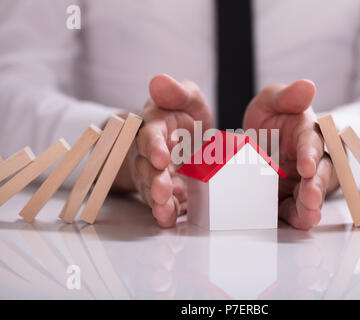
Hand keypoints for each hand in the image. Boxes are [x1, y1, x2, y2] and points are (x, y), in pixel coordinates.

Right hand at [115, 74, 212, 227]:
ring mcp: (156, 174)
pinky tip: (169, 219)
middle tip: (162, 190)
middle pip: (147, 166)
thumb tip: (158, 81)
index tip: (161, 156)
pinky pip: (164, 202)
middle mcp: (150, 153)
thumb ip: (177, 92)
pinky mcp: (167, 190)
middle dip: (153, 179)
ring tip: (164, 211)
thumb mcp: (188, 98)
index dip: (153, 145)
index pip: (149, 135)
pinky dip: (166, 212)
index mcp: (154, 126)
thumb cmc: (184, 115)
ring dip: (157, 200)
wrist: (187, 137)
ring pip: (151, 187)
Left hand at [243, 80, 338, 229]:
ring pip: (314, 194)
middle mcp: (312, 158)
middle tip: (311, 196)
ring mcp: (304, 181)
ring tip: (309, 215)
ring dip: (312, 206)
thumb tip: (308, 86)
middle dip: (317, 185)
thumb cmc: (271, 120)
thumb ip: (286, 96)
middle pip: (322, 172)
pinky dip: (300, 217)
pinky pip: (298, 209)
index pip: (313, 140)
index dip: (311, 153)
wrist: (258, 143)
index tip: (307, 165)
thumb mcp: (271, 102)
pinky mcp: (292, 198)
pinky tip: (302, 223)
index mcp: (307, 132)